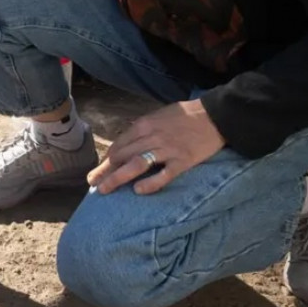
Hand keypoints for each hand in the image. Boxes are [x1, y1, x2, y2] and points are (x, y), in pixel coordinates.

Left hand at [87, 100, 224, 194]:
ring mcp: (167, 150)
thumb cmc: (185, 115)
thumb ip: (143, 129)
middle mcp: (152, 137)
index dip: (107, 160)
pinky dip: (149, 184)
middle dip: (105, 171)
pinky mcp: (182, 161)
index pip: (119, 145)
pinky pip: (163, 175)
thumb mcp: (159, 116)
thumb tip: (127, 143)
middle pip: (122, 156)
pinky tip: (138, 191)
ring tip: (104, 190)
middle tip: (93, 183)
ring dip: (117, 178)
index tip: (99, 170)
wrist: (214, 116)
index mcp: (145, 125)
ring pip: (136, 165)